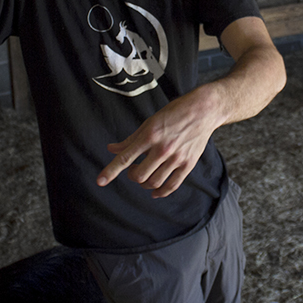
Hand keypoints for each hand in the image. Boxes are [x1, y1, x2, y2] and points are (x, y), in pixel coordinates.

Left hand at [98, 88, 220, 197]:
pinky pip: (172, 185)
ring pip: (154, 183)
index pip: (126, 157)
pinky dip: (161, 192)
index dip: (111, 170)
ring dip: (145, 184)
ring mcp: (176, 158)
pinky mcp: (188, 164)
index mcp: (150, 135)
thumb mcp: (149, 122)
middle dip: (132, 175)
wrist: (203, 110)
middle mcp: (162, 148)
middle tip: (134, 170)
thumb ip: (130, 139)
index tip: (100, 181)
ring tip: (145, 176)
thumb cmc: (174, 113)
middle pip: (139, 175)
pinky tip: (155, 192)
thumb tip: (112, 149)